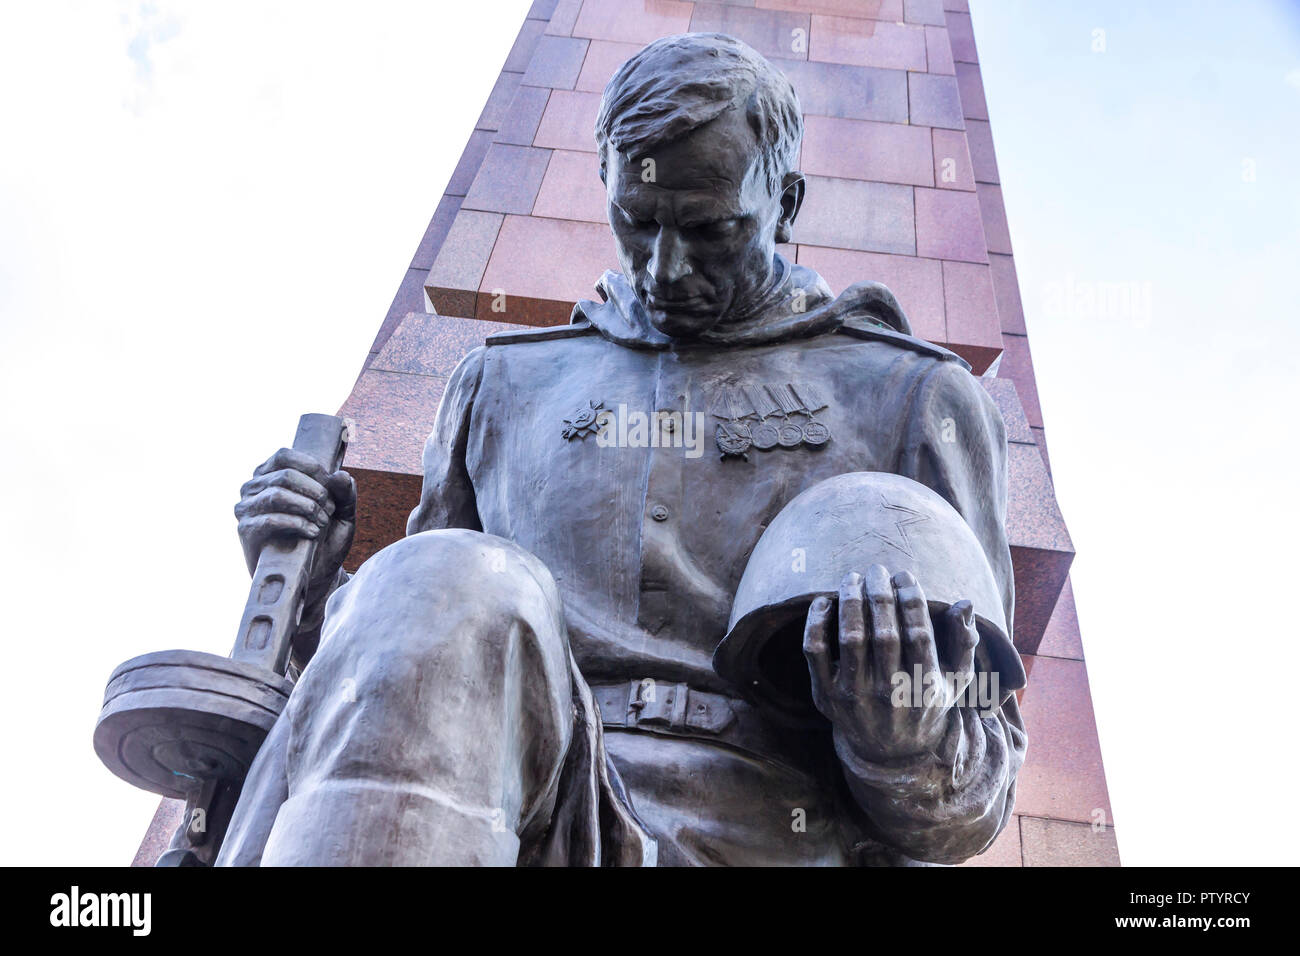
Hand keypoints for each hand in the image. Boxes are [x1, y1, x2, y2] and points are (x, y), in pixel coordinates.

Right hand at [235, 447, 355, 592]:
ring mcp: (246, 508)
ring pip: (277, 494)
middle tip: (328, 509)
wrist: (314, 576)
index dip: (311, 467)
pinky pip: (269, 519)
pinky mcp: (246, 530)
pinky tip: (313, 533)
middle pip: (285, 474)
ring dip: (307, 507)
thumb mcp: (343, 514)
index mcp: (272, 474)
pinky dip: (296, 524)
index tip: (330, 485)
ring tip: (322, 522)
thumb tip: (341, 475)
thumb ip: (345, 493)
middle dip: (314, 491)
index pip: (285, 456)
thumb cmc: (326, 539)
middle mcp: (254, 487)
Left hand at [802, 564, 978, 763]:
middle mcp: (889, 693)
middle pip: (884, 632)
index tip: (906, 575)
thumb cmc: (925, 702)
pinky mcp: (825, 697)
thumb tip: (964, 603)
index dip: (912, 598)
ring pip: (850, 638)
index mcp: (924, 686)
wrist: (891, 752)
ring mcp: (855, 696)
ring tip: (853, 578)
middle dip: (880, 593)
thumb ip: (964, 641)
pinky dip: (816, 623)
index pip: (918, 633)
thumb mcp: (955, 680)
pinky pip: (814, 652)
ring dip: (850, 600)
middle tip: (878, 570)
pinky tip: (824, 601)